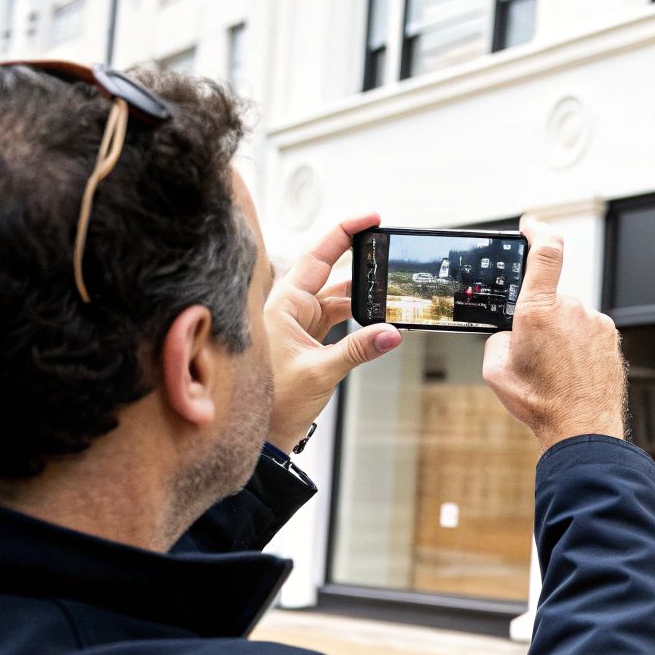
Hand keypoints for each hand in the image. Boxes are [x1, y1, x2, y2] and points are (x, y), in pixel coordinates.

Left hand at [263, 212, 402, 450]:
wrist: (261, 434)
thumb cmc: (271, 401)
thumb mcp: (320, 371)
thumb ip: (358, 349)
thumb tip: (391, 332)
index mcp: (284, 303)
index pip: (319, 256)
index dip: (346, 233)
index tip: (371, 220)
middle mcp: (291, 308)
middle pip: (333, 273)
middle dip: (364, 266)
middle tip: (391, 257)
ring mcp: (301, 323)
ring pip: (340, 298)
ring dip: (365, 298)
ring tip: (392, 296)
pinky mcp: (310, 339)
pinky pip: (340, 319)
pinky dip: (360, 319)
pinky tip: (379, 321)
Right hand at [482, 217, 626, 454]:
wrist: (582, 428)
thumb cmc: (540, 402)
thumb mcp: (496, 368)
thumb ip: (500, 338)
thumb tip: (512, 333)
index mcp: (538, 310)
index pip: (544, 252)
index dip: (537, 230)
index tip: (530, 226)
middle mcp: (571, 309)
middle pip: (549, 298)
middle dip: (538, 319)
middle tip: (533, 353)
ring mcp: (595, 322)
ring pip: (570, 317)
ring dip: (560, 335)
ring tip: (556, 370)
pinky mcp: (610, 337)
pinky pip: (588, 331)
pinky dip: (578, 346)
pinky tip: (573, 371)